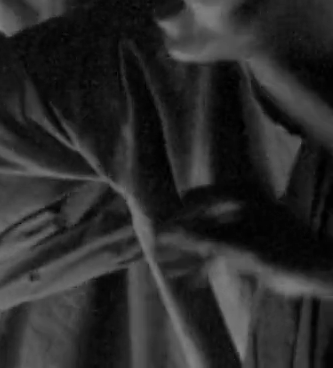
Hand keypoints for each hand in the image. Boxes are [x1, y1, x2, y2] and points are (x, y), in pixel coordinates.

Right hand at [160, 186, 332, 298]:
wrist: (321, 272)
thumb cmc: (285, 253)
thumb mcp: (240, 247)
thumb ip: (201, 238)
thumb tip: (165, 232)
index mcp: (239, 193)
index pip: (194, 201)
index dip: (173, 220)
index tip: (155, 239)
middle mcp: (238, 202)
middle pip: (197, 219)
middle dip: (179, 241)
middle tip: (158, 256)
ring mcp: (243, 221)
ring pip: (206, 237)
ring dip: (189, 255)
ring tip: (169, 271)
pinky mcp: (248, 240)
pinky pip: (219, 249)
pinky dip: (206, 263)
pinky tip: (191, 280)